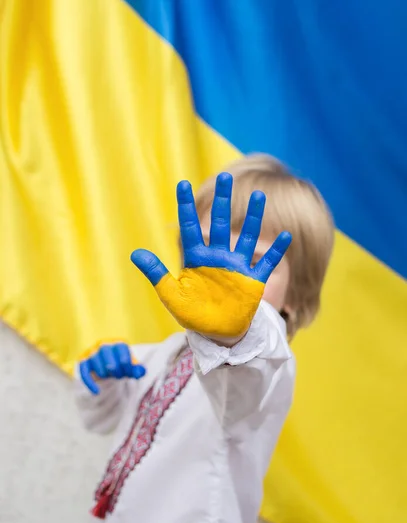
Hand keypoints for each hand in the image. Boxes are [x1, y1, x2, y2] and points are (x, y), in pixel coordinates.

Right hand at [79, 343, 145, 394]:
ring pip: (98, 368)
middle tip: (119, 376)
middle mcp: (104, 344)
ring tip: (110, 375)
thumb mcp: (131, 364)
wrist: (106, 360)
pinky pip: (85, 373)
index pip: (123, 356)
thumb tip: (139, 373)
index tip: (128, 373)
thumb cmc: (120, 362)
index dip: (127, 368)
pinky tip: (96, 392)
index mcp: (118, 343)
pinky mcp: (83, 360)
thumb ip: (138, 369)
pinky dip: (90, 384)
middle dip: (117, 373)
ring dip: (105, 375)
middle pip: (111, 363)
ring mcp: (92, 352)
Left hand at [131, 172, 291, 338]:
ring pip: (247, 236)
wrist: (217, 334)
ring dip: (254, 218)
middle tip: (225, 176)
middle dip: (223, 201)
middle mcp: (218, 257)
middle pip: (221, 223)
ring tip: (259, 196)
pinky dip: (276, 251)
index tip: (183, 184)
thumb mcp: (172, 296)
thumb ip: (157, 274)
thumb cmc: (194, 315)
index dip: (186, 206)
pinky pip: (267, 263)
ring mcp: (237, 267)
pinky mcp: (253, 281)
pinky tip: (285, 236)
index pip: (190, 227)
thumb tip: (134, 253)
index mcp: (197, 259)